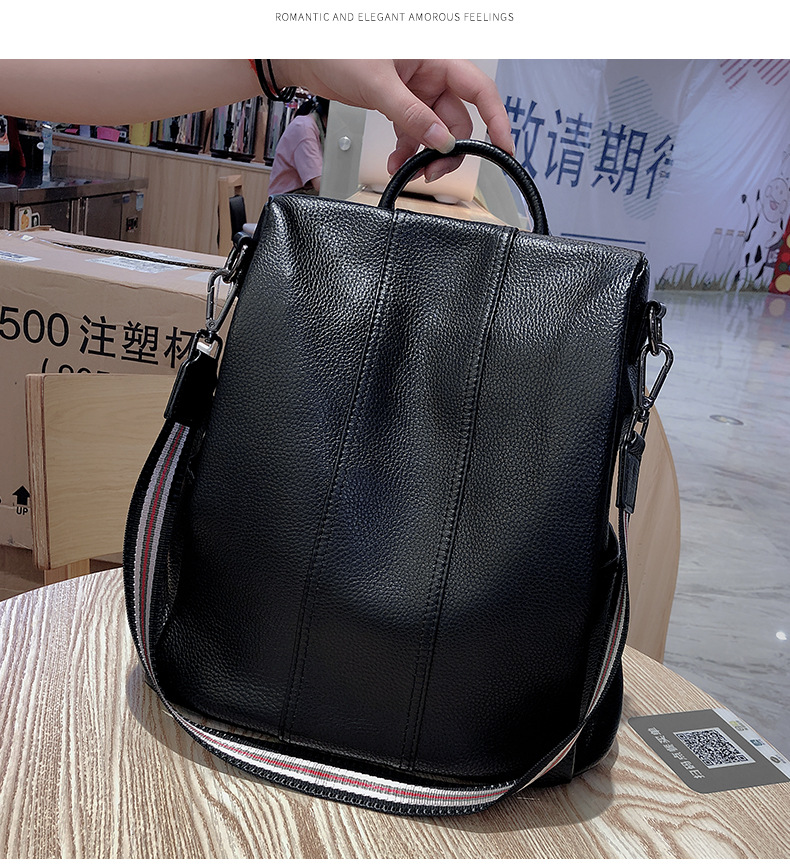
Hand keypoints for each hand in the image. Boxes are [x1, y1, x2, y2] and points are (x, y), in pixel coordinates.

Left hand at [275, 60, 514, 181]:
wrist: (303, 53)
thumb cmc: (336, 48)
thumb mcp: (378, 84)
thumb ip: (412, 116)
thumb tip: (440, 142)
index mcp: (434, 56)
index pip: (480, 89)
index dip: (497, 119)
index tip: (504, 148)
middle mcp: (429, 73)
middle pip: (457, 118)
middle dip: (449, 149)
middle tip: (434, 172)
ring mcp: (414, 89)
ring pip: (435, 130)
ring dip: (426, 155)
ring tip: (410, 170)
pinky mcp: (398, 102)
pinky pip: (414, 132)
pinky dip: (409, 150)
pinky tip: (398, 162)